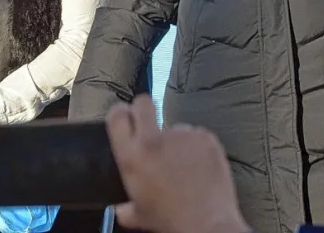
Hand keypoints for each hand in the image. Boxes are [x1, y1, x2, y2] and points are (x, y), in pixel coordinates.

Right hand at [106, 96, 251, 232]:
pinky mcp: (204, 137)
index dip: (121, 113)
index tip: (126, 117)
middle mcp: (153, 140)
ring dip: (177, 140)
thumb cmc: (171, 220)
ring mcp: (181, 135)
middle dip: (144, 109)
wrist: (207, 224)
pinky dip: (198, 147)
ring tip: (185, 165)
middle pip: (143, 103)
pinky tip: (200, 166)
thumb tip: (119, 208)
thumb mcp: (139, 214)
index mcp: (131, 156)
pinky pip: (197, 135)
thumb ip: (125, 206)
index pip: (117, 115)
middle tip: (150, 124)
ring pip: (174, 126)